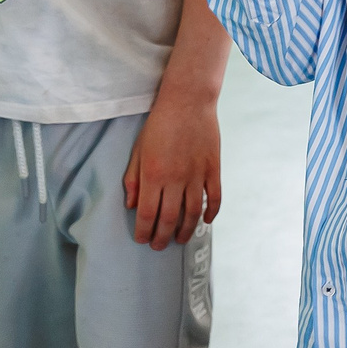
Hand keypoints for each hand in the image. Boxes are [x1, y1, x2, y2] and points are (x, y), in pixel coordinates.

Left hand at [123, 90, 222, 247]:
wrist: (188, 101)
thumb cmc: (159, 124)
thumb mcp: (138, 149)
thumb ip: (133, 178)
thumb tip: (132, 205)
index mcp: (153, 175)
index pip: (147, 214)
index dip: (144, 232)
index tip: (142, 240)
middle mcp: (175, 179)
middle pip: (169, 219)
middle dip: (162, 237)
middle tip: (159, 246)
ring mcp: (196, 175)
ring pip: (193, 213)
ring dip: (186, 231)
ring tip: (179, 239)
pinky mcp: (213, 169)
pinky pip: (214, 198)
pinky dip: (211, 213)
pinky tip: (205, 221)